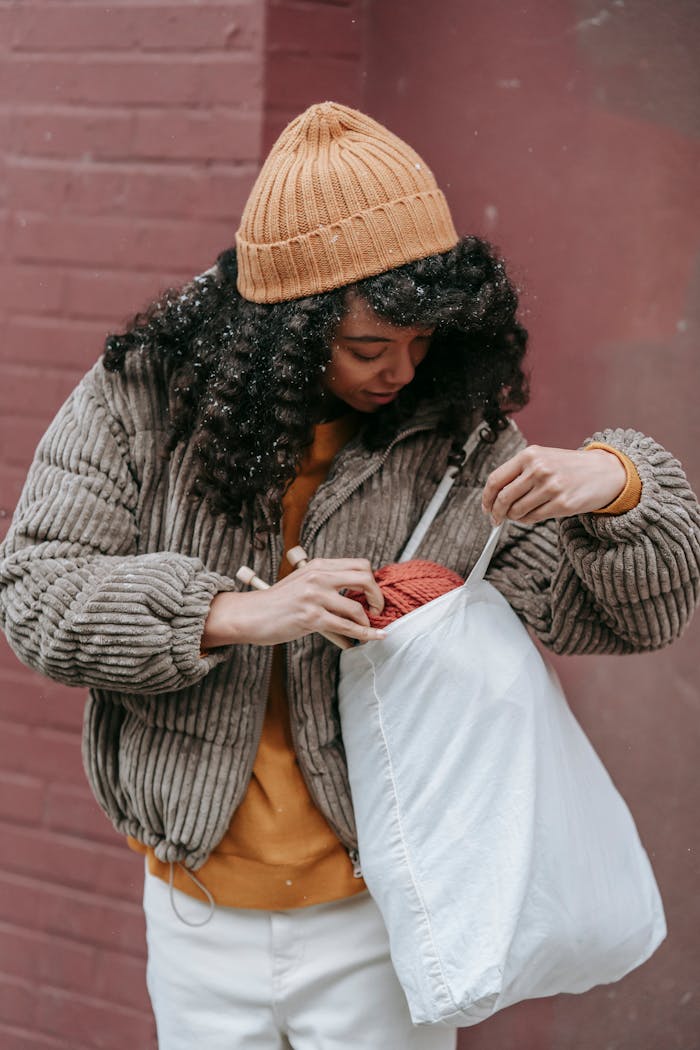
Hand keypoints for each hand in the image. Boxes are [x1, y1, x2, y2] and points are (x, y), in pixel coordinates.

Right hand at [202, 558, 385, 647]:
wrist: (249, 615)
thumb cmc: (276, 603)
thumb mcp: (302, 583)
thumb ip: (326, 585)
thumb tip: (356, 599)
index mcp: (318, 566)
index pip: (360, 565)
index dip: (373, 581)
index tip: (374, 595)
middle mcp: (318, 577)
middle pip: (365, 579)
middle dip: (378, 597)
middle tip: (378, 610)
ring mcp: (315, 596)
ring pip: (357, 608)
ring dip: (368, 623)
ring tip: (370, 630)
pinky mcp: (311, 617)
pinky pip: (346, 627)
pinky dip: (364, 634)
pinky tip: (373, 638)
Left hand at [481, 445, 626, 525]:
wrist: (604, 472)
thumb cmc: (569, 467)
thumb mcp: (542, 459)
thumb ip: (518, 473)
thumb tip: (494, 497)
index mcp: (530, 455)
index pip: (496, 479)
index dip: (486, 497)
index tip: (485, 507)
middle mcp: (539, 469)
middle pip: (503, 498)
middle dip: (497, 512)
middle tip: (497, 519)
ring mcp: (551, 487)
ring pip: (517, 511)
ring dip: (514, 517)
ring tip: (520, 514)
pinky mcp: (563, 504)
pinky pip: (533, 518)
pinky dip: (528, 520)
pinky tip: (533, 515)